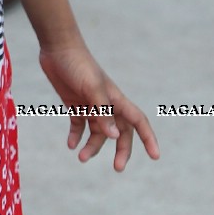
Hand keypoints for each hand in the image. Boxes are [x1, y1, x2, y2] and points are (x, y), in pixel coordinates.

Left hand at [38, 36, 158, 170]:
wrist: (57, 46)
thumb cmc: (78, 64)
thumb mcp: (91, 89)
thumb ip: (103, 112)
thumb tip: (115, 137)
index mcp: (115, 99)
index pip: (137, 120)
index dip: (148, 138)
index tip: (155, 156)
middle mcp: (106, 103)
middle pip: (120, 132)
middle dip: (121, 150)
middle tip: (117, 168)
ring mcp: (90, 104)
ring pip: (97, 132)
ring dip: (92, 146)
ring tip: (81, 157)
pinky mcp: (75, 104)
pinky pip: (79, 126)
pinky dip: (76, 137)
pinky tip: (71, 145)